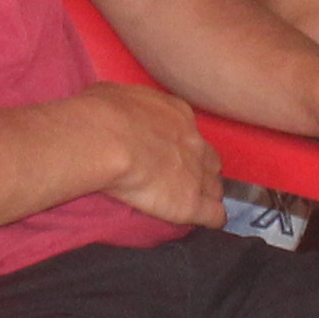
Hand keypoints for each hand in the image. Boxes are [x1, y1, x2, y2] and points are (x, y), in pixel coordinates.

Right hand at [67, 80, 220, 230]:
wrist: (107, 140)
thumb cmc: (102, 112)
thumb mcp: (114, 95)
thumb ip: (126, 104)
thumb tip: (117, 107)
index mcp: (177, 114)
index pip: (190, 133)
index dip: (182, 146)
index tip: (169, 152)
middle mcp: (194, 143)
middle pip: (210, 160)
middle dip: (202, 169)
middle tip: (184, 178)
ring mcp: (196, 174)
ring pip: (216, 187)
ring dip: (208, 194)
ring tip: (197, 204)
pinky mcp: (192, 203)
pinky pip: (214, 214)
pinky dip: (213, 219)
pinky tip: (210, 222)